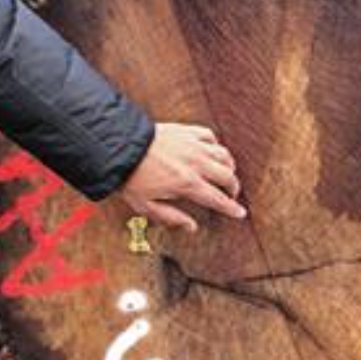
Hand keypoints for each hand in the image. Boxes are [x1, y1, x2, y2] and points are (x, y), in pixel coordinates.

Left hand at [119, 123, 245, 231]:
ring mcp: (193, 145)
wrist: (120, 146)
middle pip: (227, 176)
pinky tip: (212, 150)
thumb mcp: (146, 206)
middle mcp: (196, 163)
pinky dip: (215, 145)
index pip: (217, 199)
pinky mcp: (187, 132)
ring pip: (223, 155)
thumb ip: (171, 218)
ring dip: (229, 166)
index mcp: (187, 184)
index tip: (240, 213)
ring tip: (226, 173)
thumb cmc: (131, 177)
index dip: (231, 208)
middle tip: (231, 194)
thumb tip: (192, 227)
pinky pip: (210, 136)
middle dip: (234, 187)